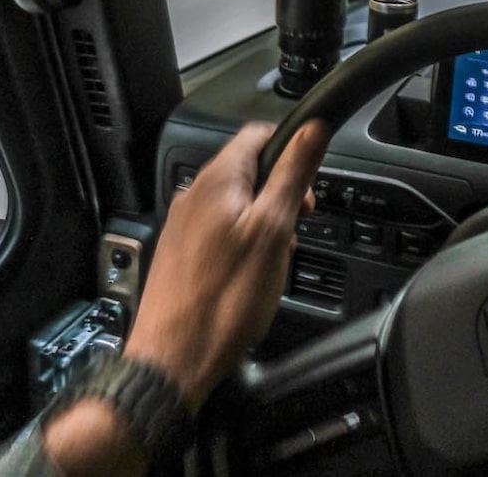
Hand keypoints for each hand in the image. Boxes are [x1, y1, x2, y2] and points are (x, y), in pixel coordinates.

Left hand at [122, 119, 330, 408]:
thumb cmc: (226, 298)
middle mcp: (195, 195)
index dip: (292, 149)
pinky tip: (252, 273)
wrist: (175, 358)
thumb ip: (292, 174)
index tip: (308, 182)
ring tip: (275, 256)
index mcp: (217, 179)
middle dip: (282, 192)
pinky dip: (245, 242)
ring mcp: (185, 224)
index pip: (260, 134)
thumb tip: (312, 128)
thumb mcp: (273, 229)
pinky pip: (223, 231)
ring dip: (266, 221)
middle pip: (251, 170)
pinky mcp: (182, 252)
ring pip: (239, 203)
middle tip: (297, 226)